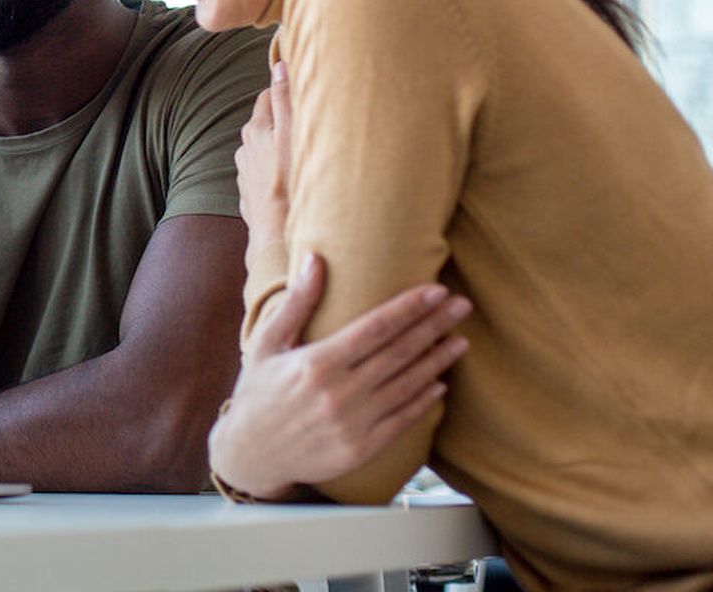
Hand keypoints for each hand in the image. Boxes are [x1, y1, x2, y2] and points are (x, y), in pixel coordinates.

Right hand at [209, 253, 471, 500]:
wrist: (250, 454)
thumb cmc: (257, 393)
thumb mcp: (267, 343)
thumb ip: (296, 302)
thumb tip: (315, 258)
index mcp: (317, 362)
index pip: (376, 327)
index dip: (410, 307)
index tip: (436, 290)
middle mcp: (339, 392)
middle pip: (399, 352)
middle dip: (434, 325)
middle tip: (463, 306)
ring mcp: (353, 423)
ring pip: (407, 386)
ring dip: (438, 361)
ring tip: (460, 340)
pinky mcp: (361, 448)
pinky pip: (402, 421)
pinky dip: (424, 402)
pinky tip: (441, 385)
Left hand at [236, 60, 292, 251]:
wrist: (276, 235)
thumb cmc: (289, 183)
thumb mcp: (292, 135)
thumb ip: (286, 100)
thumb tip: (279, 65)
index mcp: (255, 130)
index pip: (268, 97)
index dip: (285, 92)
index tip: (302, 92)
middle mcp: (245, 148)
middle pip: (265, 122)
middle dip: (283, 119)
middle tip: (308, 121)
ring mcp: (245, 172)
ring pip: (264, 149)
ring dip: (279, 147)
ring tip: (303, 153)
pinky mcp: (250, 193)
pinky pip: (264, 173)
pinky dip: (276, 171)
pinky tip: (291, 179)